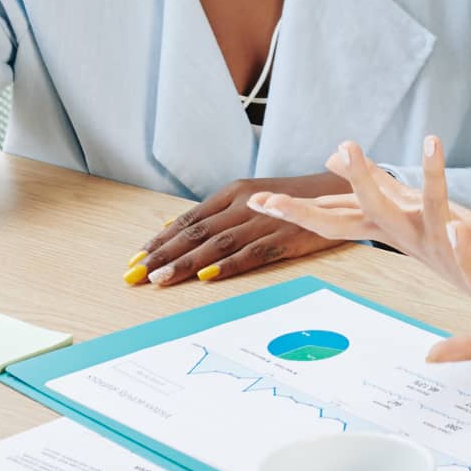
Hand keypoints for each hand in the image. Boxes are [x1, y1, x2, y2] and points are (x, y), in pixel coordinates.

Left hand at [130, 172, 348, 287]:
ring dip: (187, 263)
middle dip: (163, 255)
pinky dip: (229, 265)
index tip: (134, 261)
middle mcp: (244, 203)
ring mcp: (265, 219)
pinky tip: (208, 276)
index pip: (188, 219)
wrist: (337, 191)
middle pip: (197, 232)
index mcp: (233, 193)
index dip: (159, 241)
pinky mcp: (285, 235)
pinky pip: (253, 252)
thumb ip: (212, 215)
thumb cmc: (288, 200)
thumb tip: (168, 228)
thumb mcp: (247, 198)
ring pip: (218, 243)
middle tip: (135, 275)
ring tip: (160, 280)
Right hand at [248, 137, 470, 287]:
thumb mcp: (403, 207)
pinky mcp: (453, 235)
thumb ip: (372, 183)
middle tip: (264, 197)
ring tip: (350, 145)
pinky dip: (434, 175)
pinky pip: (441, 202)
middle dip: (304, 206)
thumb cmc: (447, 237)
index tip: (254, 201)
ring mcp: (422, 234)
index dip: (291, 209)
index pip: (327, 215)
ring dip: (366, 176)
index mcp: (380, 224)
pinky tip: (429, 144)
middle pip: (340, 217)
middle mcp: (395, 232)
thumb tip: (333, 157)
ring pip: (388, 204)